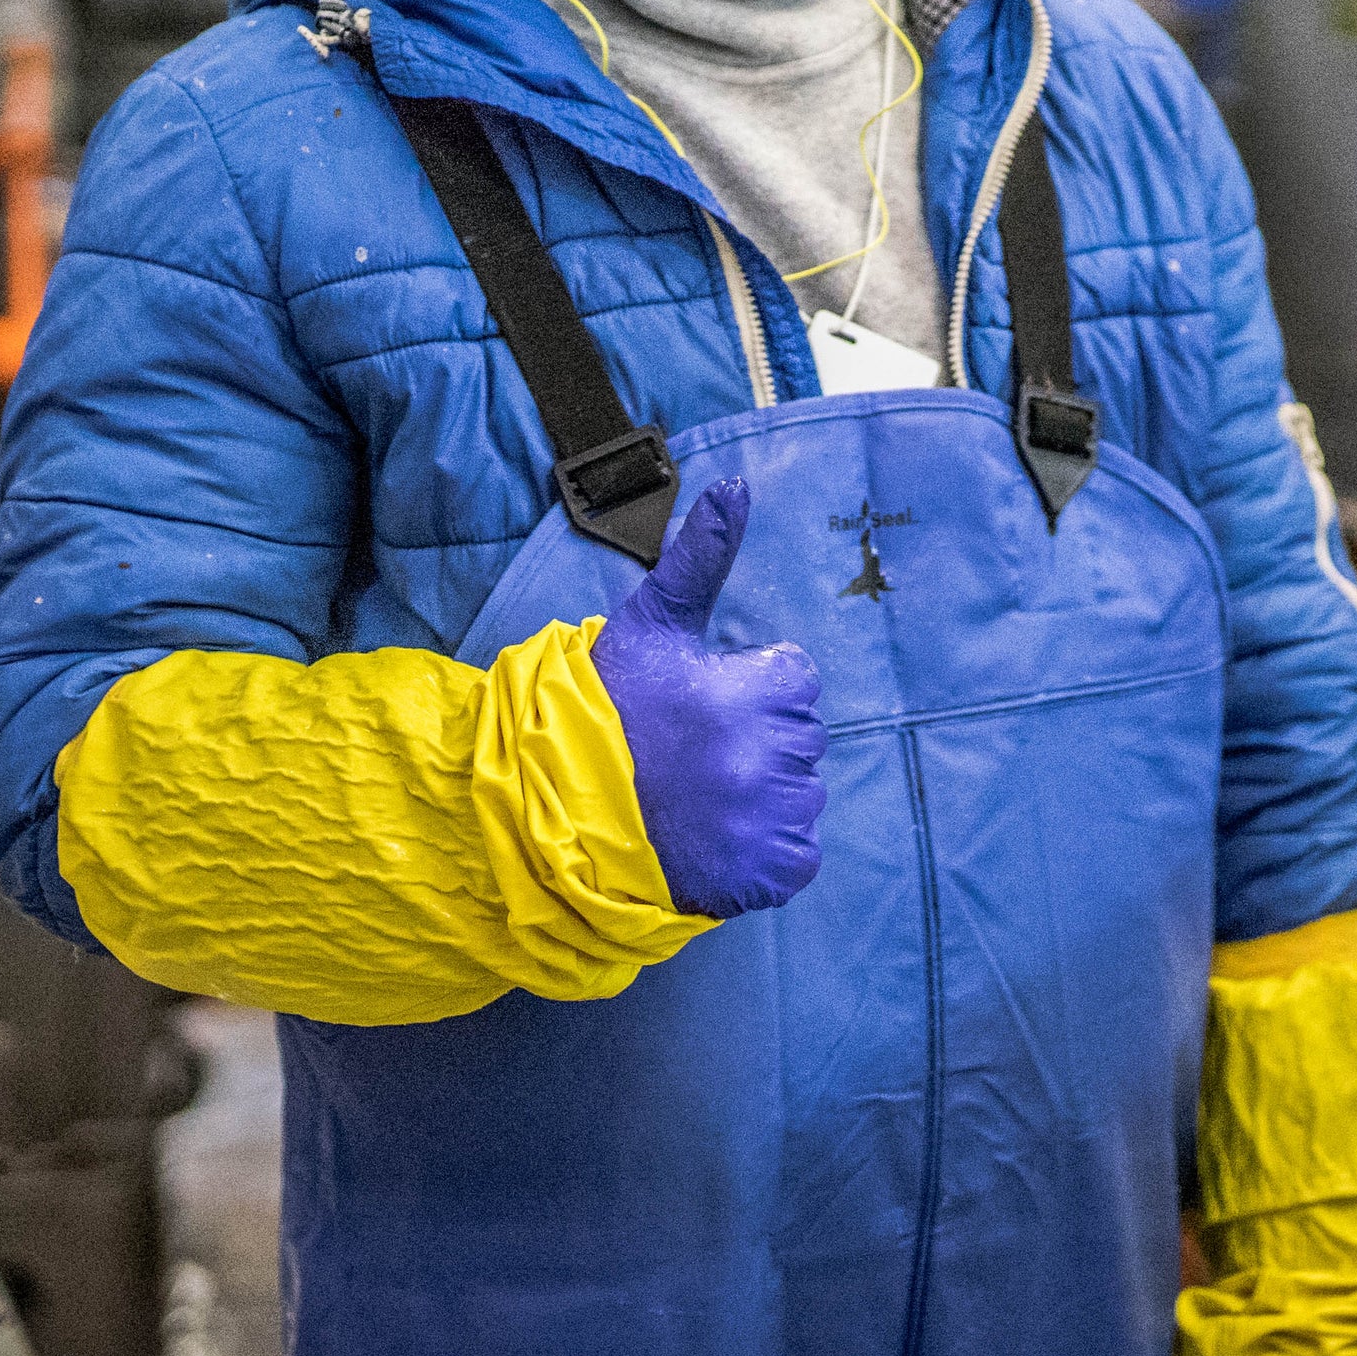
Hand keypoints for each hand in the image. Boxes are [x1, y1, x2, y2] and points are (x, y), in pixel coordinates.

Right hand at [590, 477, 823, 917]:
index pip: (793, 679)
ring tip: (697, 797)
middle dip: (756, 741)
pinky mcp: (770, 871)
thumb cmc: (607, 710)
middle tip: (692, 755)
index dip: (747, 689)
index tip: (700, 706)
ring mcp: (773, 817)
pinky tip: (714, 837)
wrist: (557, 813)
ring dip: (761, 796)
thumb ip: (703, 556)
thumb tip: (737, 485)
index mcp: (757, 693)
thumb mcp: (652, 625)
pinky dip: (764, 851)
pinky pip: (795, 854)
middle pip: (799, 738)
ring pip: (799, 795)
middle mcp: (772, 756)